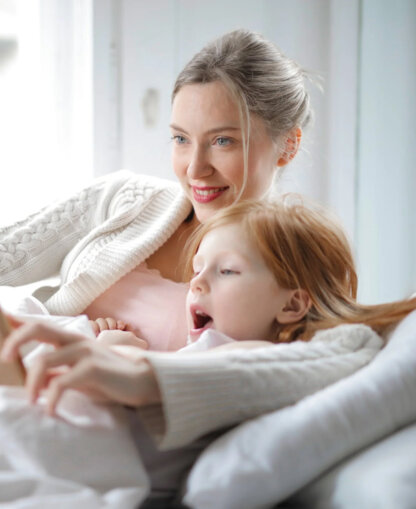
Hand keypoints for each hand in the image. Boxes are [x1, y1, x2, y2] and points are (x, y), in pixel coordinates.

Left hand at [1, 320, 160, 414]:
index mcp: (71, 340)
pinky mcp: (93, 368)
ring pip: (44, 359)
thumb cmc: (109, 378)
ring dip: (32, 384)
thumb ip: (58, 370)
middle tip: (4, 359)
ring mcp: (86, 351)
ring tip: (32, 401)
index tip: (2, 331)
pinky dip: (51, 398)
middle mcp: (77, 340)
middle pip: (39, 328)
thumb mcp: (78, 373)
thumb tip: (34, 376)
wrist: (143, 381)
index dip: (18, 326)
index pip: (40, 325)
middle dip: (16, 341)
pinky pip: (62, 382)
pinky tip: (50, 410)